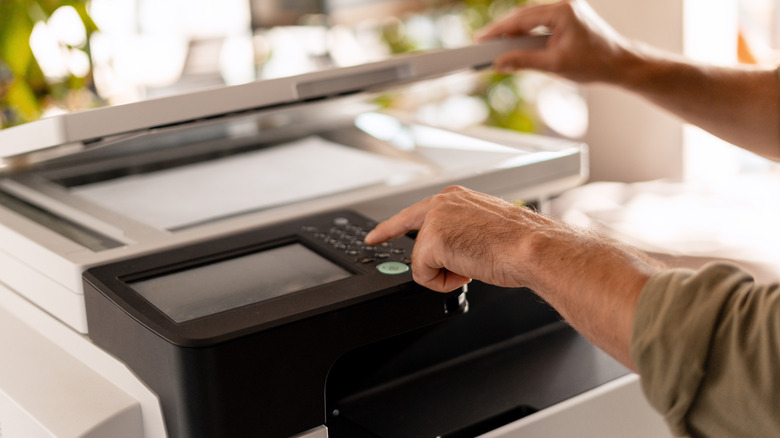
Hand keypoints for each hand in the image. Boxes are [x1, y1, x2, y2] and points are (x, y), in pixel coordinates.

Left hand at [364, 186, 553, 292]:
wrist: (531, 248)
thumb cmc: (520, 243)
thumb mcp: (483, 230)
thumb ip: (459, 234)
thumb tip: (453, 254)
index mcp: (456, 198)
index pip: (414, 212)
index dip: (390, 227)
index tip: (373, 236)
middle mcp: (442, 203)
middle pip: (408, 234)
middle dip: (400, 246)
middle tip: (378, 243)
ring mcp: (435, 220)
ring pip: (422, 261)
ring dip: (445, 273)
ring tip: (473, 267)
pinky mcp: (431, 241)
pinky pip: (423, 275)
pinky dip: (443, 283)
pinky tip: (467, 273)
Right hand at [476, 0, 633, 83]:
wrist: (620, 65)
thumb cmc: (595, 64)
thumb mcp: (555, 66)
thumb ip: (524, 62)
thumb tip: (500, 62)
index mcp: (563, 11)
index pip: (522, 19)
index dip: (498, 30)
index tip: (480, 38)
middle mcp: (564, 5)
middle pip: (524, 16)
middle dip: (503, 31)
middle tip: (482, 44)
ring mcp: (566, 10)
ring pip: (530, 20)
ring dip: (514, 34)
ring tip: (495, 47)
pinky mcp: (567, 18)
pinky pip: (540, 24)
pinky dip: (526, 35)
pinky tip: (515, 45)